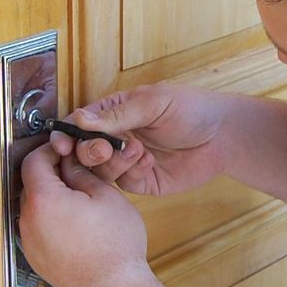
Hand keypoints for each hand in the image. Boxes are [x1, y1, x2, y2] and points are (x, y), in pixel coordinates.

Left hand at [18, 143, 155, 286]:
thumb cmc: (115, 248)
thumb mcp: (105, 196)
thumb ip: (82, 173)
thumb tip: (70, 163)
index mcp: (43, 200)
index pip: (33, 161)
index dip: (49, 150)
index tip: (63, 149)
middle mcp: (28, 222)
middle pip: (30, 184)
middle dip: (50, 173)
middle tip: (74, 170)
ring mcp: (29, 242)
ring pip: (33, 207)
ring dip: (50, 197)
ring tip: (78, 198)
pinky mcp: (36, 258)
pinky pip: (37, 229)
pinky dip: (50, 220)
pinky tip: (74, 222)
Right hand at [48, 84, 231, 195]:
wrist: (223, 136)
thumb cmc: (191, 109)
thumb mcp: (153, 103)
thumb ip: (117, 114)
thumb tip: (80, 119)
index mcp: (113, 112)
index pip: (78, 124)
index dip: (67, 134)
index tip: (63, 143)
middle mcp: (116, 137)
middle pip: (83, 151)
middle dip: (88, 151)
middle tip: (104, 149)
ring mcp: (127, 161)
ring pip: (100, 170)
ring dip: (113, 162)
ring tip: (138, 151)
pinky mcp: (141, 181)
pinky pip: (122, 183)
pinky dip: (131, 173)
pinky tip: (149, 161)